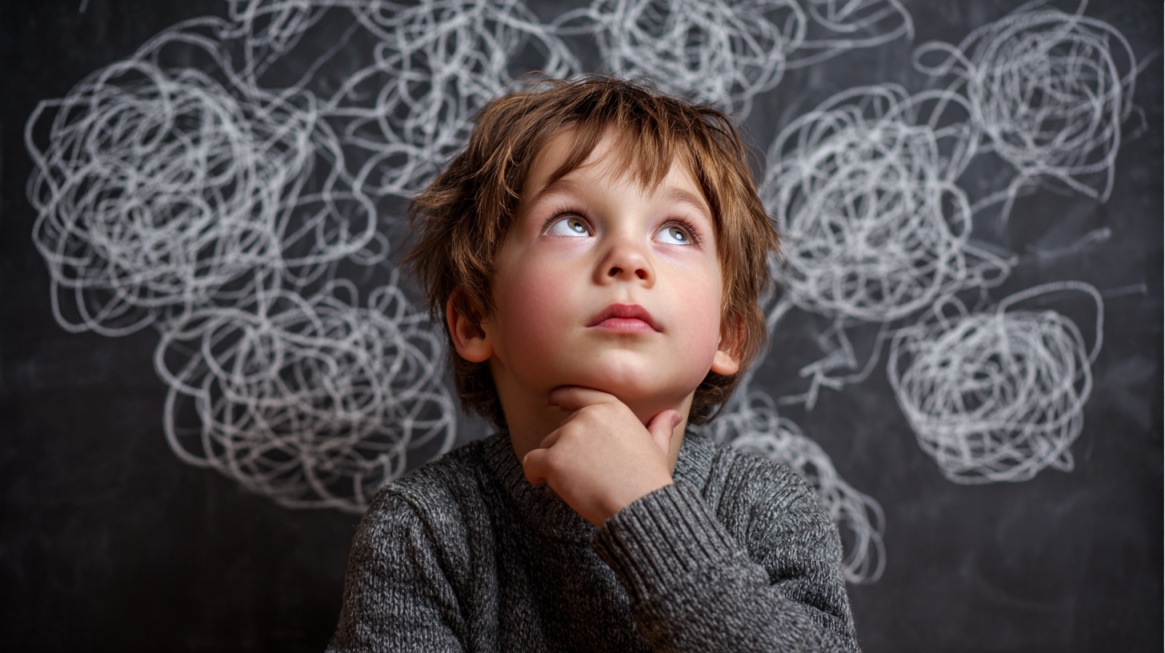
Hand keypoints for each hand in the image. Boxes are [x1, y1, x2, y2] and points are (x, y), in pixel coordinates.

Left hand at [521, 386, 682, 525]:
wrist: (640, 505)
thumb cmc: (650, 479)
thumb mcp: (658, 447)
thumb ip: (659, 428)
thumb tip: (673, 415)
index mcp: (611, 408)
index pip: (579, 394)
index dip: (563, 397)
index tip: (552, 400)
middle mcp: (587, 416)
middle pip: (561, 430)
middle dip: (566, 450)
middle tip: (586, 474)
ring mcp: (569, 437)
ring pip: (546, 447)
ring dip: (553, 464)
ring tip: (576, 484)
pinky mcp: (554, 459)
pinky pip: (531, 463)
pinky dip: (534, 474)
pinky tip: (542, 483)